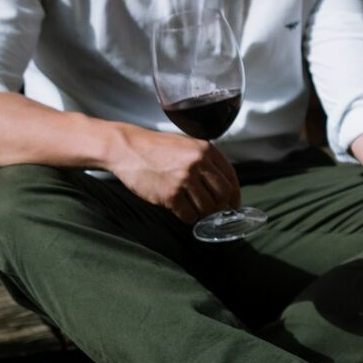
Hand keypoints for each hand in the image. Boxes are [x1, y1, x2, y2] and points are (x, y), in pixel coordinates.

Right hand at [106, 124, 241, 224]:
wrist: (127, 148)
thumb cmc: (156, 148)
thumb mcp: (187, 145)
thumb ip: (205, 160)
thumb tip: (222, 185)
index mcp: (206, 150)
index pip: (231, 177)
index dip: (234, 195)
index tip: (233, 205)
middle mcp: (198, 163)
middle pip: (223, 195)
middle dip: (219, 206)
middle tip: (211, 210)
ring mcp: (184, 179)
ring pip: (207, 208)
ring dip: (202, 213)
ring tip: (192, 209)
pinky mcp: (169, 194)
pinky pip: (189, 215)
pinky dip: (187, 218)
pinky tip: (181, 211)